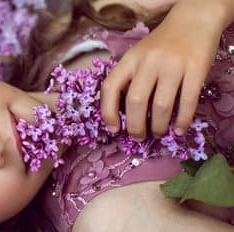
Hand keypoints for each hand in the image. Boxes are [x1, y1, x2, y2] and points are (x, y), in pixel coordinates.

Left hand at [100, 0, 231, 140]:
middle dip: (135, 127)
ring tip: (158, 133)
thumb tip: (121, 118)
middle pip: (135, 102)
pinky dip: (182, 120)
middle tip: (139, 137)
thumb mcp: (137, 57)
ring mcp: (172, 65)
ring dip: (158, 127)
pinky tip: (179, 129)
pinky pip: (187, 101)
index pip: (110, 88)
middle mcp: (148, 62)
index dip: (108, 113)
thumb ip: (128, 80)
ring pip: (160, 106)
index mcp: (129, 60)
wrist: (193, 20)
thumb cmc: (160, 46)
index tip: (114, 129)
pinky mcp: (195, 68)